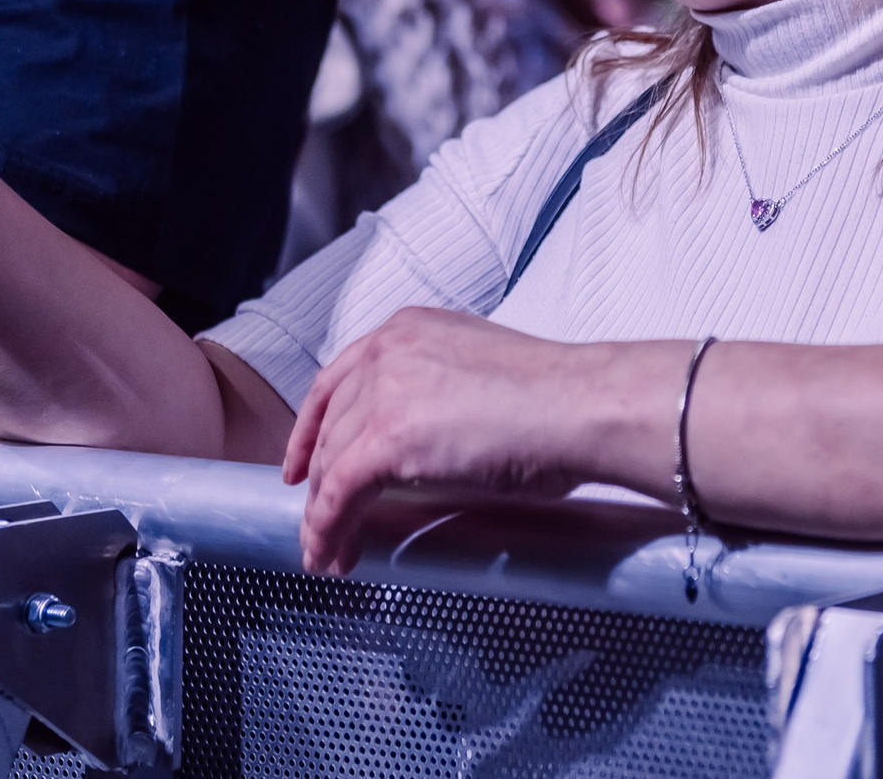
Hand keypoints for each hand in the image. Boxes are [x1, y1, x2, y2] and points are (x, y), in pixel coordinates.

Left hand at [281, 307, 669, 575]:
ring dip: (323, 514)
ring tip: (327, 550)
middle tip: (321, 520)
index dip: (312, 428)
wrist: (579, 405)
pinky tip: (331, 553)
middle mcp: (387, 350)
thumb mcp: (479, 373)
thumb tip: (424, 446)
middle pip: (330, 425)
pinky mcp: (386, 439)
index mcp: (408, 328)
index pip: (337, 380)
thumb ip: (437, 394)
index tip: (303, 464)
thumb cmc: (556, 398)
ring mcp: (383, 392)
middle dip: (319, 479)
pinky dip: (328, 528)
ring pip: (330, 463)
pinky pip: (339, 494)